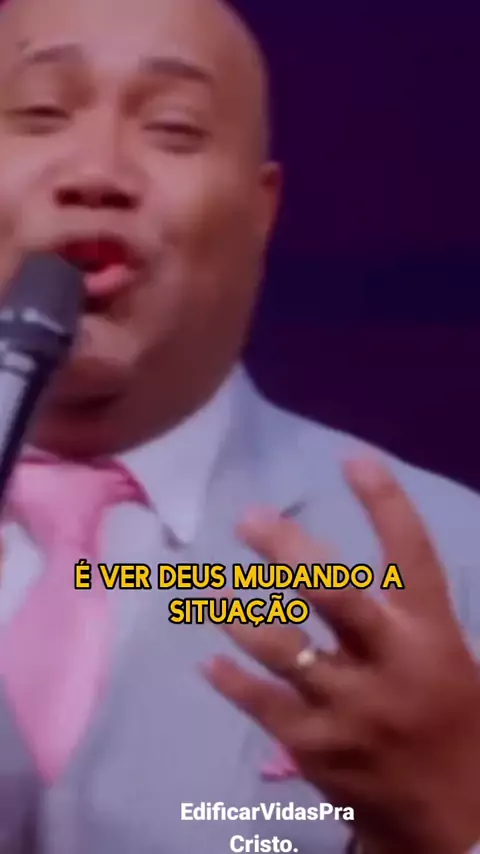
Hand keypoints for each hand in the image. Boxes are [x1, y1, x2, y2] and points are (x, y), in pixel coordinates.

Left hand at [203, 458, 479, 853]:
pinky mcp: (316, 749)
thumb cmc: (456, 722)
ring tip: (210, 591)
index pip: (411, 555)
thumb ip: (405, 616)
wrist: (461, 821)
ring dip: (242, 616)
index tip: (352, 459)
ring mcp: (350, 709)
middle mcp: (390, 664)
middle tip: (249, 521)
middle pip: (334, 594)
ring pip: (285, 649)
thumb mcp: (450, 658)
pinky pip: (263, 705)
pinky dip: (233, 681)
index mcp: (432, 635)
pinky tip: (209, 662)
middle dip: (287, 552)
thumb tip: (335, 569)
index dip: (385, 503)